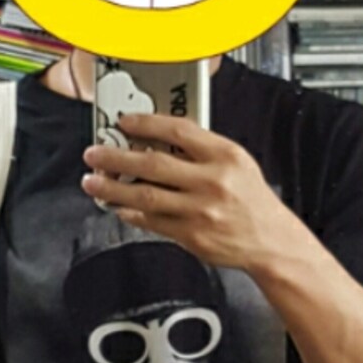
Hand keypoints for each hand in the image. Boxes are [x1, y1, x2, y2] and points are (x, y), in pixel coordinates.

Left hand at [81, 112, 290, 270]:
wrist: (270, 241)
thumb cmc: (251, 200)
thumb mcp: (236, 162)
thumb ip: (201, 149)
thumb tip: (157, 138)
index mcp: (224, 155)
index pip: (178, 130)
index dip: (146, 123)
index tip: (124, 121)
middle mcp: (211, 181)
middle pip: (153, 163)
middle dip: (115, 157)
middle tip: (94, 154)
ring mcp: (199, 211)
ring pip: (145, 195)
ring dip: (112, 188)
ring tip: (92, 182)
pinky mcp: (191, 236)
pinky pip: (152, 221)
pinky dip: (130, 213)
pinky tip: (117, 206)